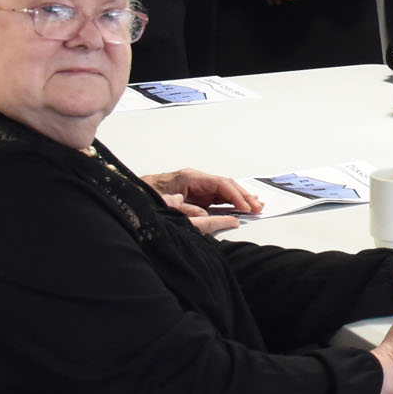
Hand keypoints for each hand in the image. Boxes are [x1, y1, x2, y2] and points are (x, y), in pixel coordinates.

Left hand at [143, 168, 259, 234]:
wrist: (134, 194)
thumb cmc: (146, 196)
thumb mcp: (164, 205)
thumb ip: (185, 210)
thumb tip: (205, 215)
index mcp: (190, 178)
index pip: (220, 184)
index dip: (235, 195)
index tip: (246, 207)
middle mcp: (196, 179)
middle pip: (226, 185)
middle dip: (244, 196)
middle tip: (258, 207)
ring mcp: (198, 186)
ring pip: (225, 190)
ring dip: (242, 198)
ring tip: (257, 206)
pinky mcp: (197, 194)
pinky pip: (219, 196)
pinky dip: (233, 200)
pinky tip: (243, 204)